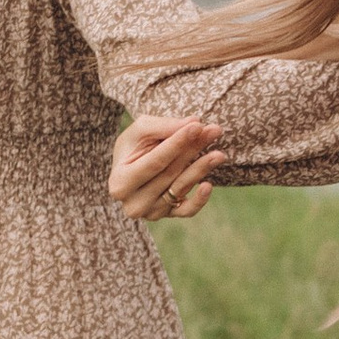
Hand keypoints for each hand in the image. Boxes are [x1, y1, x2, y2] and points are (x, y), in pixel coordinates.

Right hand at [108, 112, 226, 220]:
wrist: (133, 165)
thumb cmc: (134, 145)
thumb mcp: (141, 130)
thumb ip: (163, 126)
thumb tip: (193, 123)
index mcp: (119, 182)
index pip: (154, 162)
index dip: (177, 143)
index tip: (197, 126)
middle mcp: (133, 203)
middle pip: (170, 174)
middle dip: (192, 150)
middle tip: (214, 131)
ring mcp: (150, 212)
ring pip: (180, 189)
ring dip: (202, 168)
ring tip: (219, 153)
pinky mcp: (167, 215)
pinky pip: (186, 211)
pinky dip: (199, 200)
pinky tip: (209, 185)